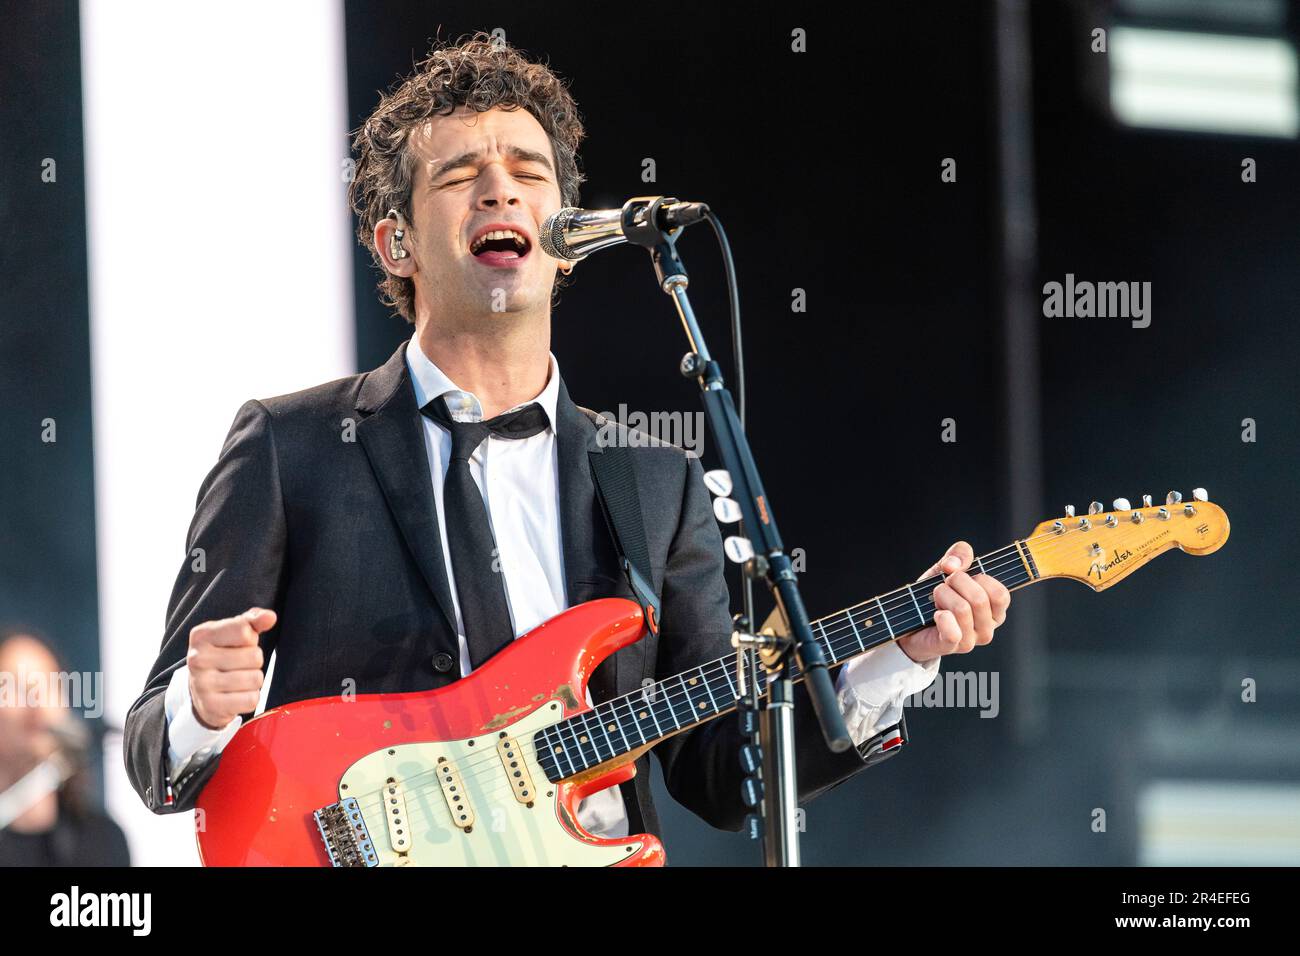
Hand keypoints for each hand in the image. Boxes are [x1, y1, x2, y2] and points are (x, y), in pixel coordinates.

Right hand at [187, 608, 275, 729]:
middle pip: (255, 656)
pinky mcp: (211, 706)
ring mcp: (202, 684)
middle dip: (255, 661)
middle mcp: (197, 658)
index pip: (245, 631)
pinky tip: (236, 695)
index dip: (251, 639)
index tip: (241, 643)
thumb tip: (269, 617)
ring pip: (255, 679)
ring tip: (238, 679)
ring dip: (254, 680)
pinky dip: (250, 698)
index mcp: (202, 635)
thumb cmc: (223, 654)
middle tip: (239, 665)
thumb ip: (253, 620)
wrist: (200, 692)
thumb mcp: (233, 632)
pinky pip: (251, 700)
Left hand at [896, 542, 1009, 663]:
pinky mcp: (951, 647)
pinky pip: (952, 631)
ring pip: (962, 609)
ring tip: (935, 600)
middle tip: (943, 585)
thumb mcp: (947, 569)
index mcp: (994, 611)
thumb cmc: (933, 595)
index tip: (962, 576)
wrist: (909, 620)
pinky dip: (940, 616)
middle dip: (956, 582)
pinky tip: (935, 614)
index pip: (1001, 594)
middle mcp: (987, 629)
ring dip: (942, 596)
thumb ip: (959, 555)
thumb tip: (954, 565)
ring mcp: (971, 641)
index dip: (979, 578)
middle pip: (980, 599)